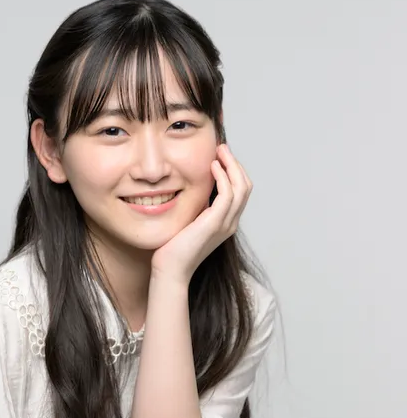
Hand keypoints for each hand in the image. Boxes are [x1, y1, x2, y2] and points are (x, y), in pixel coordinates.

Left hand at [150, 144, 252, 285]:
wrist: (171, 269)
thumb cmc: (174, 249)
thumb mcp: (190, 222)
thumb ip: (198, 208)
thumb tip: (195, 190)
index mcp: (226, 223)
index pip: (240, 191)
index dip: (234, 171)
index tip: (221, 156)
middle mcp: (230, 223)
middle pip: (245, 186)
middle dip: (236, 164)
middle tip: (222, 148)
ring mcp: (225, 224)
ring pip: (241, 188)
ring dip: (232, 166)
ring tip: (220, 152)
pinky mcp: (215, 224)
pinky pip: (227, 194)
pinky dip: (223, 177)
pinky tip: (212, 167)